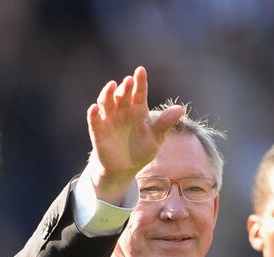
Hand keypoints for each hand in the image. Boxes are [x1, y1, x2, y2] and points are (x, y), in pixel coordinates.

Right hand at [86, 66, 184, 202]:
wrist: (125, 169)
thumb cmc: (141, 149)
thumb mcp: (156, 137)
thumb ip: (165, 123)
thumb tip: (181, 109)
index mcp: (138, 109)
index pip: (139, 92)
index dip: (139, 81)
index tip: (140, 71)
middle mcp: (122, 111)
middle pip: (122, 95)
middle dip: (125, 87)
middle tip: (128, 81)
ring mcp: (109, 120)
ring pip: (106, 103)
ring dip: (107, 94)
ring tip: (112, 86)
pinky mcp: (98, 131)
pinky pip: (94, 121)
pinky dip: (93, 114)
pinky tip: (94, 108)